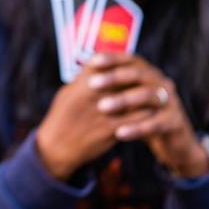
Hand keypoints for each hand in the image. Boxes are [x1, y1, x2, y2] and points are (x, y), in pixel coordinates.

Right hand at [34, 57, 143, 180]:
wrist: (56, 147)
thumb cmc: (61, 117)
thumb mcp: (68, 93)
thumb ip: (83, 80)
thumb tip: (98, 68)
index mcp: (81, 84)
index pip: (104, 63)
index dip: (116, 61)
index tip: (125, 63)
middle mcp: (92, 96)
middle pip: (121, 78)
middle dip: (134, 77)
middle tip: (144, 77)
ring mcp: (102, 113)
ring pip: (133, 98)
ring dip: (144, 95)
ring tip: (152, 94)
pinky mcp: (110, 130)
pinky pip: (135, 119)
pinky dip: (144, 114)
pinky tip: (149, 112)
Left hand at [87, 53, 208, 177]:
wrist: (172, 142)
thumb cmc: (141, 116)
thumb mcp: (126, 100)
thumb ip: (111, 88)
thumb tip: (81, 74)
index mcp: (148, 73)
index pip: (130, 59)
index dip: (112, 58)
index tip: (91, 62)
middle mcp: (161, 82)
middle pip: (138, 73)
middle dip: (114, 77)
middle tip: (91, 84)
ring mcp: (171, 101)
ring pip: (148, 95)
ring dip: (124, 100)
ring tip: (101, 107)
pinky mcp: (175, 121)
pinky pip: (156, 123)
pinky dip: (137, 127)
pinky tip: (119, 133)